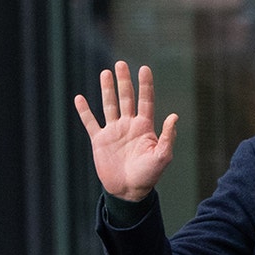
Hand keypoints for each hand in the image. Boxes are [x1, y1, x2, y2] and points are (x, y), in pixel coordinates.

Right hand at [74, 60, 177, 201]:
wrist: (129, 191)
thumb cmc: (149, 175)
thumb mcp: (162, 156)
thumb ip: (168, 136)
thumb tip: (174, 115)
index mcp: (145, 127)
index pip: (145, 101)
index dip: (145, 85)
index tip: (144, 68)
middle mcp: (129, 125)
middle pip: (126, 98)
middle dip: (124, 81)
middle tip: (121, 64)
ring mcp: (113, 131)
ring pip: (109, 105)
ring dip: (107, 89)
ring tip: (106, 73)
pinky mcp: (99, 140)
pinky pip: (90, 122)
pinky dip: (85, 111)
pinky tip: (80, 98)